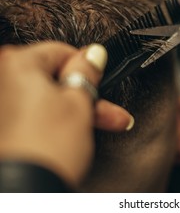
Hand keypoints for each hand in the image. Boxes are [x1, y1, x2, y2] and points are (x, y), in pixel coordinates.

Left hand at [0, 42, 131, 186]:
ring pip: (50, 98)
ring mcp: (3, 104)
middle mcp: (3, 80)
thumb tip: (93, 54)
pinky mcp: (6, 123)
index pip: (60, 51)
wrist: (26, 189)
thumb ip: (86, 71)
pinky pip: (38, 112)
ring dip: (79, 110)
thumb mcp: (79, 102)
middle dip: (89, 96)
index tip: (101, 78)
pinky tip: (77, 131)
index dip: (86, 67)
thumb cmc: (47, 147)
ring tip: (104, 124)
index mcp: (18, 64)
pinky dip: (58, 119)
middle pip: (56, 79)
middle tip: (109, 109)